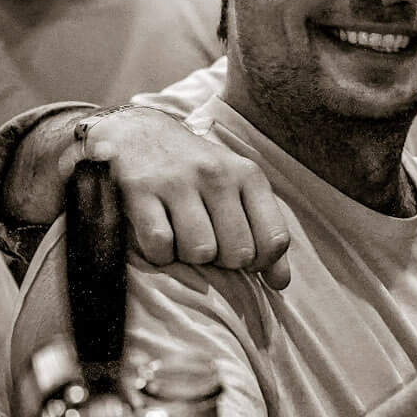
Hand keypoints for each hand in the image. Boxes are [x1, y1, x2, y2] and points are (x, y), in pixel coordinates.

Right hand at [78, 108, 293, 289]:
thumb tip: (280, 284)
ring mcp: (178, 181)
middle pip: (238, 253)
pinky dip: (159, 253)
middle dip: (223, 262)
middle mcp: (217, 175)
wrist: (136, 133)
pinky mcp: (141, 190)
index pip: (274, 239)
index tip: (244, 260)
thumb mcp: (238, 190)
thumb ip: (263, 234)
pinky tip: (159, 236)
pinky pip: (160, 245)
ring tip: (182, 238)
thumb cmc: (195, 172)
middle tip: (208, 244)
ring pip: (200, 252)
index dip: (262, 262)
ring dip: (189, 257)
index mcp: (248, 176)